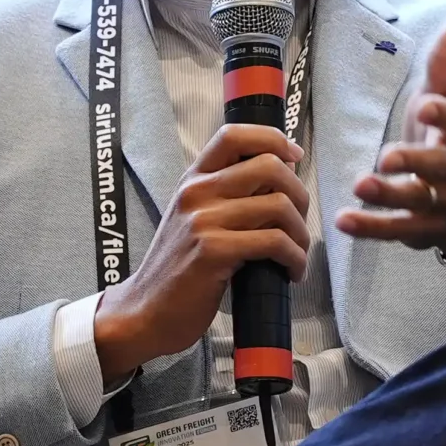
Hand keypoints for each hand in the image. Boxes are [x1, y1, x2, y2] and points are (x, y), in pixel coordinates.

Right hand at [94, 123, 309, 386]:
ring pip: (279, 206)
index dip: (273, 139)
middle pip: (270, 167)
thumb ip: (224, 196)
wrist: (145, 311)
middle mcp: (197, 192)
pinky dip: (294, 258)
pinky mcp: (214, 251)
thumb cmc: (177, 269)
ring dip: (300, 234)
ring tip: (296, 255)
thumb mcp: (192, 219)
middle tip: (299, 223)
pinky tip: (290, 272)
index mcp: (193, 180)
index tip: (294, 157)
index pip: (234, 135)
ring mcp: (204, 220)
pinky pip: (274, 242)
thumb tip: (276, 180)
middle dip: (299, 195)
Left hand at [336, 24, 445, 265]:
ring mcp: (439, 204)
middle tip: (387, 157)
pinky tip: (343, 220)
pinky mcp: (420, 229)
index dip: (444, 115)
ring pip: (417, 202)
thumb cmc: (444, 142)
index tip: (426, 104)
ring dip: (389, 195)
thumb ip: (445, 69)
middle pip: (441, 167)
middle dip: (416, 162)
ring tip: (360, 187)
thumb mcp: (445, 102)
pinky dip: (371, 227)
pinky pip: (396, 230)